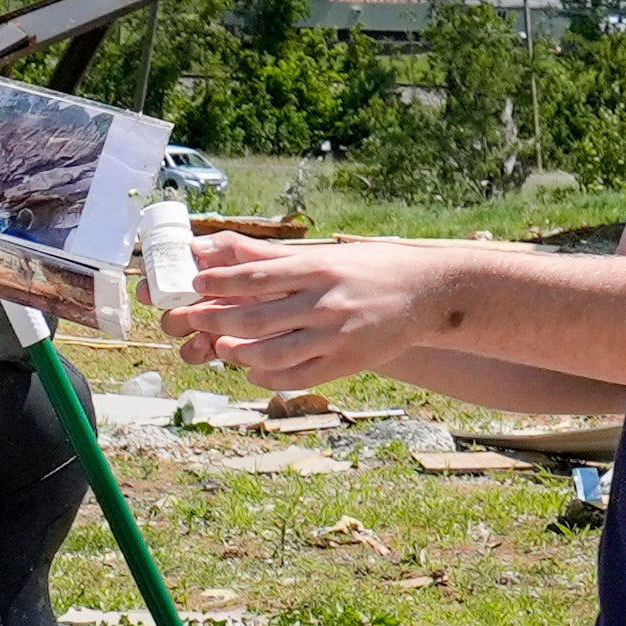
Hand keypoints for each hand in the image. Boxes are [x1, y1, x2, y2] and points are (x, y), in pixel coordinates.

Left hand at [170, 230, 483, 385]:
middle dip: (217, 322)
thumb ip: (268, 257)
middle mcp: (325, 301)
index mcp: (317, 268)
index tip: (197, 285)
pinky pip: (299, 376)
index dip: (219, 284)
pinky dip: (270, 377)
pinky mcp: (347, 361)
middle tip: (196, 322)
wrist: (428, 293)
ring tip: (223, 350)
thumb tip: (211, 248)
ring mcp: (336, 335)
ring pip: (273, 352)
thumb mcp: (323, 254)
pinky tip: (253, 371)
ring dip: (239, 354)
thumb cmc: (368, 268)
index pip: (255, 277)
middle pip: (256, 318)